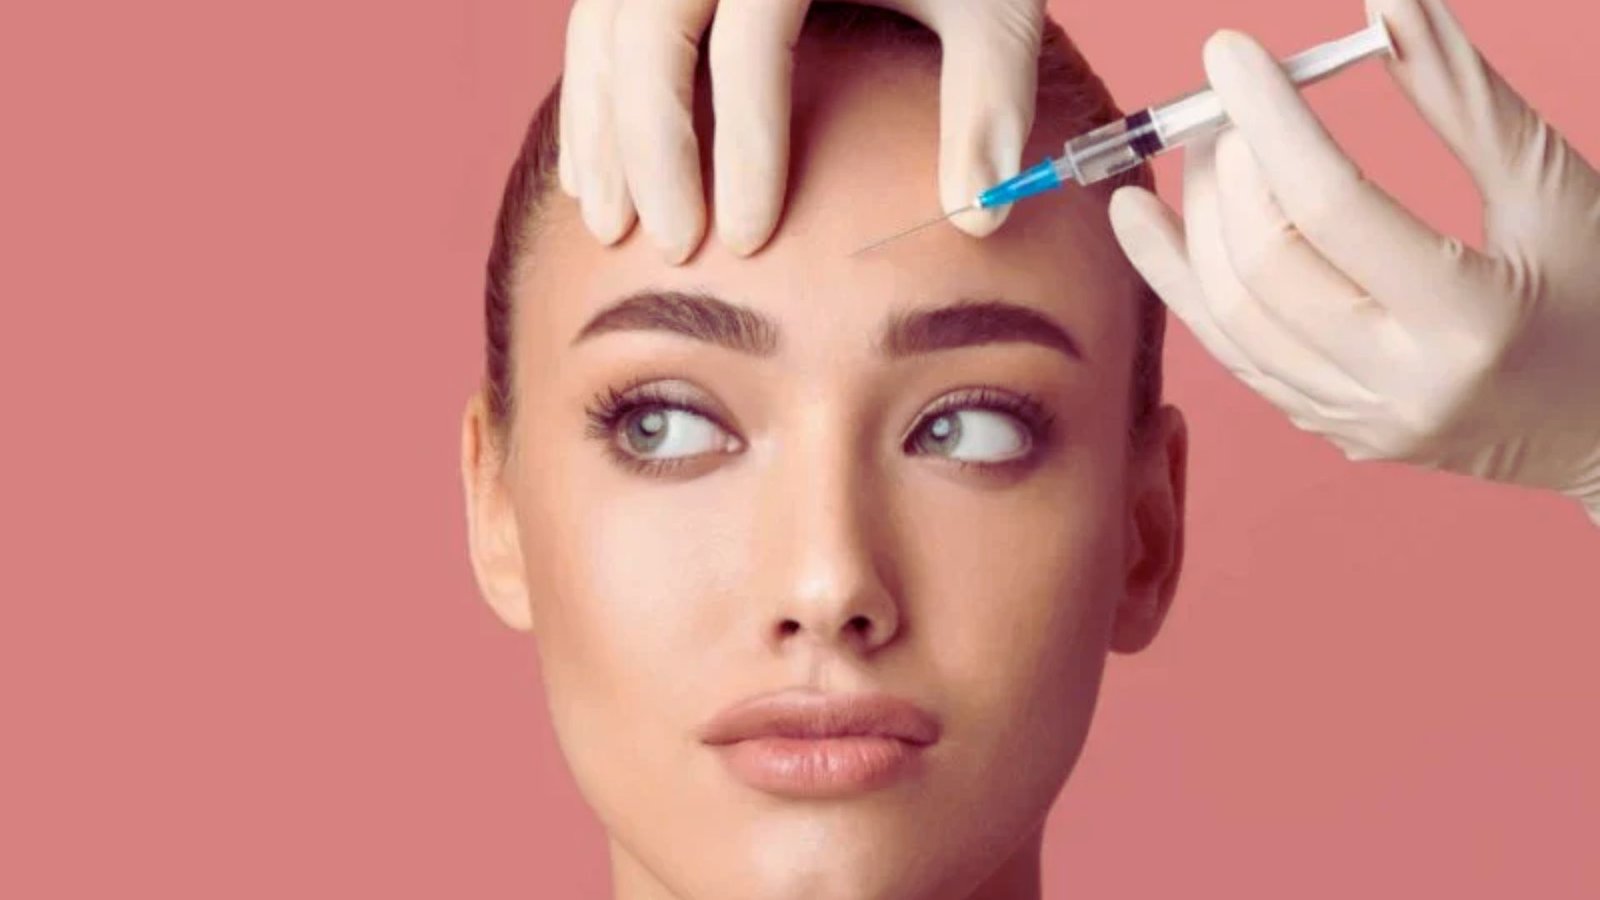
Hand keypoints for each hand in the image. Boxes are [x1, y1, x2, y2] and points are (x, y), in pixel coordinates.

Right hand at [557, 0, 1046, 262]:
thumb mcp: (990, 6)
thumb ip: (987, 100)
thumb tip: (981, 218)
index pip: (749, 42)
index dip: (743, 146)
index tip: (748, 241)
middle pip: (650, 34)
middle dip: (651, 150)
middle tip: (675, 248)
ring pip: (603, 28)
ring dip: (598, 130)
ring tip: (611, 227)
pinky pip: (595, 22)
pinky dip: (586, 98)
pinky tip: (590, 173)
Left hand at [1108, 0, 1599, 525]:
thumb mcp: (1552, 188)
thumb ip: (1462, 98)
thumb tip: (1385, 3)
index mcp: (1471, 322)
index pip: (1333, 207)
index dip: (1272, 120)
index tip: (1228, 53)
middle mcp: (1402, 386)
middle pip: (1266, 266)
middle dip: (1227, 171)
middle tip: (1220, 102)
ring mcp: (1358, 420)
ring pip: (1230, 318)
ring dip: (1193, 223)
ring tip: (1196, 150)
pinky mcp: (1332, 429)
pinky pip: (1234, 354)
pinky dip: (1186, 283)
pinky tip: (1148, 221)